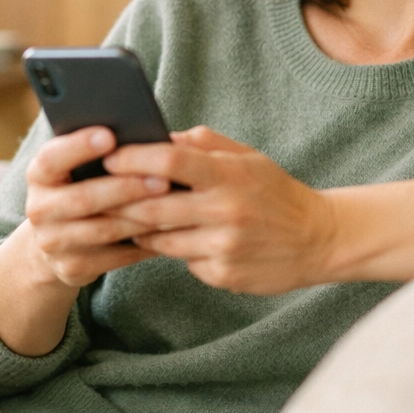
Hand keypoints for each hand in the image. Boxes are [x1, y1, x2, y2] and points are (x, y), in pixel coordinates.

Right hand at [0, 126, 166, 355]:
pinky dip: (143, 244)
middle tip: (163, 179)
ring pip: (104, 230)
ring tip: (173, 205)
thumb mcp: (73, 169)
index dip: (78, 147)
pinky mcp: (72, 268)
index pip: (51, 158)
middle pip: (84, 198)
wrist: (53, 244)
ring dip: (141, 218)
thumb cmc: (77, 190)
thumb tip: (139, 138)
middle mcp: (39, 209)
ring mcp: (53, 243)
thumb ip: (97, 154)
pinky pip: (114, 256)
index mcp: (39, 175)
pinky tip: (167, 231)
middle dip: (126, 188)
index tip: (110, 135)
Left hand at [104, 127, 413, 293]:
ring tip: (119, 217)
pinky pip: (181, 261)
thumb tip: (156, 138)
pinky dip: (169, 250)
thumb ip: (202, 146)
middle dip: (119, 201)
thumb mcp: (247, 158)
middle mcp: (225, 212)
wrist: (319, 239)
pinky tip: (164, 240)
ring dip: (137, 228)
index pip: (169, 163)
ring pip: (159, 239)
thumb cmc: (274, 191)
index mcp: (229, 175)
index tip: (107, 156)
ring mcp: (223, 247)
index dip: (132, 159)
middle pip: (152, 207)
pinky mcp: (223, 275)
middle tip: (94, 194)